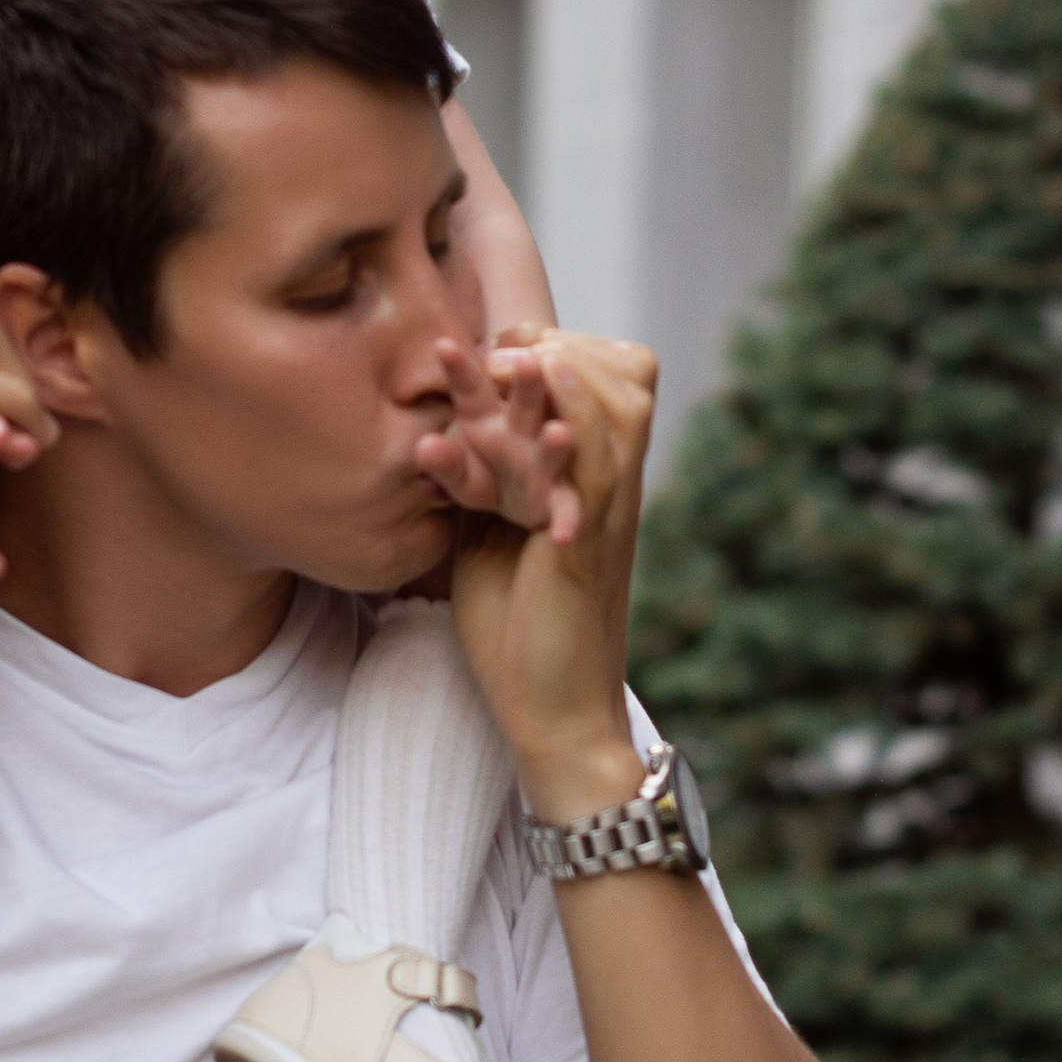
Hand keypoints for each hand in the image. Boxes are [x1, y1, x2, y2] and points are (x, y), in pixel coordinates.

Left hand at [447, 331, 658, 816]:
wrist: (552, 713)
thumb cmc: (519, 631)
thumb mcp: (489, 534)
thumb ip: (480, 480)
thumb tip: (442, 429)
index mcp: (586, 480)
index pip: (601, 382)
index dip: (553, 350)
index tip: (493, 347)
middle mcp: (607, 485)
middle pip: (619, 378)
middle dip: (554, 349)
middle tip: (498, 351)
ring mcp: (607, 510)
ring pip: (610, 411)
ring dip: (555, 373)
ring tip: (511, 353)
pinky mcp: (591, 541)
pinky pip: (597, 465)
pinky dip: (573, 420)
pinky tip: (544, 392)